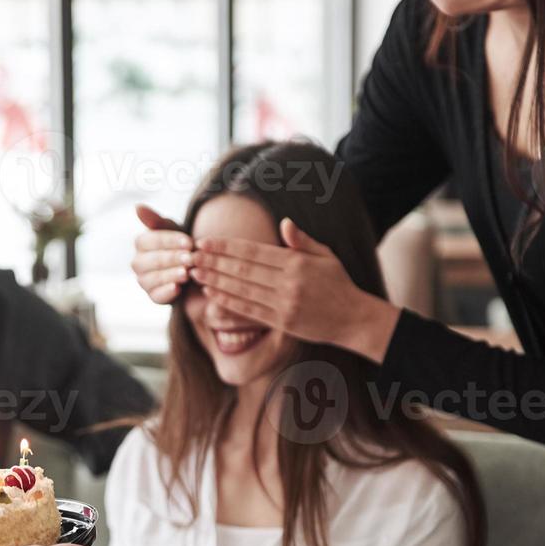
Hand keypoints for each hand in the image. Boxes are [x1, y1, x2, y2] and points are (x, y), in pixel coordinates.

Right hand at [131, 205, 193, 304]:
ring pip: (154, 278)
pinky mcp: (153, 296)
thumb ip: (155, 220)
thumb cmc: (179, 244)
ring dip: (171, 275)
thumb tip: (137, 206)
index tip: (189, 241)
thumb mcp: (171, 229)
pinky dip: (167, 292)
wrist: (189, 266)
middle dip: (173, 258)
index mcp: (141, 243)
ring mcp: (144, 281)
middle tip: (191, 258)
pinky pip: (157, 295)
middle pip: (153, 260)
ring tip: (187, 273)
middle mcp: (138, 262)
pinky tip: (178, 288)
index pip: (152, 240)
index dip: (170, 241)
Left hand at [189, 218, 400, 363]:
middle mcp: (288, 283)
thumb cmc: (338, 284)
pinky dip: (228, 302)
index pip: (254, 252)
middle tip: (191, 255)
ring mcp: (284, 304)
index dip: (227, 247)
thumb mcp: (326, 256)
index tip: (206, 242)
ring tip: (195, 272)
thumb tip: (284, 223)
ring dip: (215, 281)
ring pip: (242, 290)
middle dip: (214, 262)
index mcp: (296, 263)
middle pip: (243, 270)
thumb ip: (303, 240)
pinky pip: (249, 311)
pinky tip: (211, 294)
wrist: (353, 319)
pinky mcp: (282, 322)